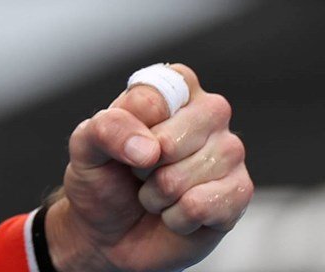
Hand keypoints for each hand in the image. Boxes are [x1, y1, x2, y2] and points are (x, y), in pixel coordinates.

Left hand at [45, 64, 250, 271]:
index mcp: (174, 88)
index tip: (125, 142)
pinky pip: (204, 206)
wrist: (109, 235)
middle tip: (141, 172)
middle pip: (173, 139)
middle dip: (145, 167)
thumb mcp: (85, 146)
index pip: (154, 97)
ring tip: (157, 193)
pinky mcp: (239, 193)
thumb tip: (150, 148)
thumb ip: (107, 129)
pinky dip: (177, 218)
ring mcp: (229, 152)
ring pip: (189, 175)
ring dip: (159, 195)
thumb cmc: (102, 180)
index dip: (130, 127)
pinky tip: (177, 214)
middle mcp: (209, 113)